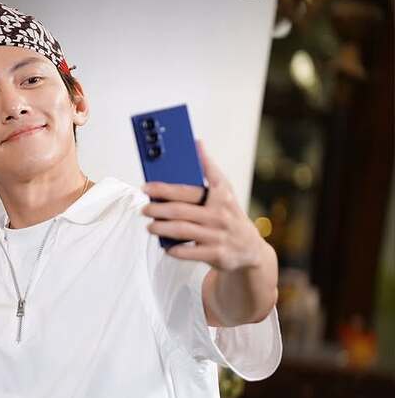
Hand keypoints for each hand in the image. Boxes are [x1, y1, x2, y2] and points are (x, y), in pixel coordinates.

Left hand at [142, 140, 269, 271]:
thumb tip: (197, 143)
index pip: (190, 188)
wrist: (251, 249)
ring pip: (182, 230)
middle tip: (145, 208)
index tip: (147, 186)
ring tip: (150, 226)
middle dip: (158, 209)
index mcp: (221, 196)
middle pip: (181, 210)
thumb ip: (210, 170)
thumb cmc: (231, 216)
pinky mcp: (216, 254)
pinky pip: (189, 252)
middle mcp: (220, 215)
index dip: (166, 187)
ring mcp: (218, 235)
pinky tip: (166, 247)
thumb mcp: (226, 191)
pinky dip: (175, 249)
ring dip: (161, 228)